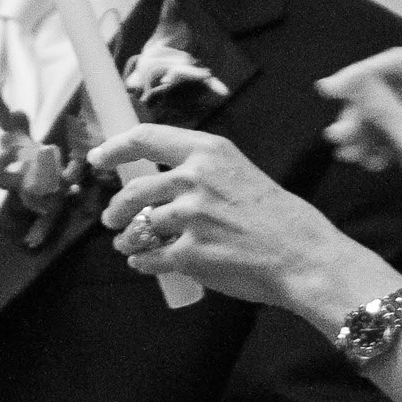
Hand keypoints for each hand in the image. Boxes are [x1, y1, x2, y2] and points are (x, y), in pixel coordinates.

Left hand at [90, 123, 391, 322]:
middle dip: (116, 207)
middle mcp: (196, 179)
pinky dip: (143, 262)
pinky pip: (150, 258)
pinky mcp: (191, 254)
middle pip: (134, 189)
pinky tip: (146, 263)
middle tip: (111, 218)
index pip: (146, 138)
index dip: (114, 148)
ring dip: (128, 239)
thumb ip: (201, 172)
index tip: (98, 158)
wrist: (303, 255)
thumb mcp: (240, 173)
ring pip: (138, 227)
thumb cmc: (277, 217)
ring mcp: (192, 217)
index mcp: (209, 151)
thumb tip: (160, 182)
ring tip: (129, 245)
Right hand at [316, 48, 401, 238]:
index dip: (360, 75)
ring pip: (390, 110)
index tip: (327, 91)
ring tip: (347, 153)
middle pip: (391, 87)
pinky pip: (397, 129)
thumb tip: (341, 79)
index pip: (399, 62)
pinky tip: (365, 161)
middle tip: (338, 135)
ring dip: (366, 130)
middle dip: (362, 111)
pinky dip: (379, 143)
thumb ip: (378, 104)